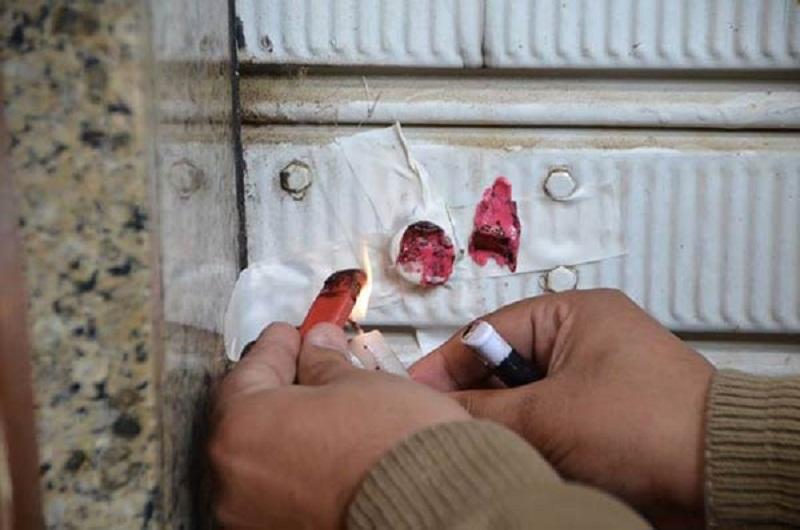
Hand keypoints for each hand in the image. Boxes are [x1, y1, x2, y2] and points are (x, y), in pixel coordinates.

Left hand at [209, 322, 468, 528]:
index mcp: (241, 428)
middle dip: (282, 387)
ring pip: (264, 457)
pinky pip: (279, 489)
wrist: (431, 509)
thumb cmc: (392, 450)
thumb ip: (324, 364)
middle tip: (310, 363)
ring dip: (290, 428)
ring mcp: (252, 514)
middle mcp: (233, 478)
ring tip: (327, 409)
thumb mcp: (358, 385)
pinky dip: (297, 465)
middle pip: (250, 418)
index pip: (247, 372)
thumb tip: (317, 348)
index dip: (276, 347)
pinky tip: (329, 449)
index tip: (291, 334)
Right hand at [410, 289, 713, 528]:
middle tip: (445, 427)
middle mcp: (583, 340)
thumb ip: (480, 409)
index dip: (446, 364)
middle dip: (476, 400)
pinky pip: (551, 423)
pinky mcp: (605, 418)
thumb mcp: (546, 415)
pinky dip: (533, 442)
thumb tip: (431, 408)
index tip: (413, 392)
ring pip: (525, 400)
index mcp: (572, 313)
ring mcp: (596, 380)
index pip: (487, 332)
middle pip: (504, 367)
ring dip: (507, 424)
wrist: (720, 473)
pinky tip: (522, 459)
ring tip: (489, 445)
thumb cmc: (649, 424)